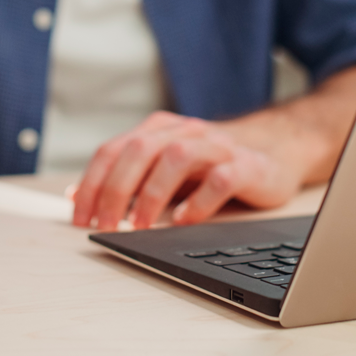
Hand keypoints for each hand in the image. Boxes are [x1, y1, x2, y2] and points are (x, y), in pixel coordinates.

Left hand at [71, 112, 305, 230]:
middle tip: (106, 225)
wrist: (275, 150)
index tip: (79, 216)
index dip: (91, 183)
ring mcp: (216, 146)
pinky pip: (219, 178)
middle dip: (115, 191)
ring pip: (175, 157)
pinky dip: (198, 202)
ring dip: (151, 194)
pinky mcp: (246, 165)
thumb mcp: (164, 167)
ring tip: (141, 225)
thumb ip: (127, 179)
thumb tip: (80, 198)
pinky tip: (185, 221)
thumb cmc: (212, 164)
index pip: (113, 150)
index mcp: (158, 130)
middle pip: (138, 151)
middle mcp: (184, 131)